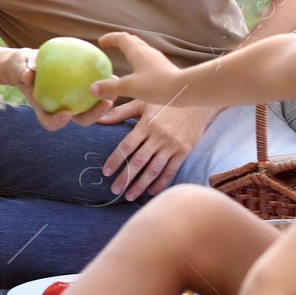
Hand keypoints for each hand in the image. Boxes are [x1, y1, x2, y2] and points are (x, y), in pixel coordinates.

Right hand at [17, 48, 113, 131]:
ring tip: (114, 94)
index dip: (59, 122)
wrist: (30, 64)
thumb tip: (28, 75)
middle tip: (105, 103)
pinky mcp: (81, 94)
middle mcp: (61, 109)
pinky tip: (112, 76)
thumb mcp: (20, 66)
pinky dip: (105, 88)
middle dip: (94, 115)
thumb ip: (24, 70)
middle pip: (79, 119)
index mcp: (44, 109)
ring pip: (91, 109)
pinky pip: (94, 94)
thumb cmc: (23, 66)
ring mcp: (73, 103)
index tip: (66, 114)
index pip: (50, 121)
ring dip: (104, 105)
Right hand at [92, 32, 189, 106]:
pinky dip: (138, 59)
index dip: (110, 38)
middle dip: (119, 41)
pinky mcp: (163, 67)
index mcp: (138, 52)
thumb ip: (110, 88)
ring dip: (130, 49)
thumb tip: (91, 88)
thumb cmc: (157, 86)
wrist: (184, 89)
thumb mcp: (129, 87)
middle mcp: (147, 51)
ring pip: (141, 48)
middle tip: (110, 46)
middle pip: (132, 40)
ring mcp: (157, 59)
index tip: (101, 42)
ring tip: (122, 57)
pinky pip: (147, 58)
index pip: (122, 38)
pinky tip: (138, 72)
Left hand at [97, 100, 216, 199]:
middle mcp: (158, 136)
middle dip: (125, 177)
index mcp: (146, 124)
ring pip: (154, 169)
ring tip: (129, 196)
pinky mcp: (183, 151)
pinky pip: (171, 170)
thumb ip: (120, 112)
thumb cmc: (164, 101)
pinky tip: (151, 191)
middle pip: (139, 161)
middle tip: (114, 190)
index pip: (127, 145)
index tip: (105, 172)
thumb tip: (99, 118)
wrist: (196, 99)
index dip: (115, 160)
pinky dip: (161, 182)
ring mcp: (172, 145)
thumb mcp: (142, 102)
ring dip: (141, 184)